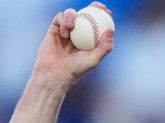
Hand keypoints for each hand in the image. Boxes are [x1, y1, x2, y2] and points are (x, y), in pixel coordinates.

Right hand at [6, 2, 113, 122]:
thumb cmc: (75, 70)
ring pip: (72, 14)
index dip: (104, 16)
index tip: (107, 12)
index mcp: (90, 41)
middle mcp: (79, 34)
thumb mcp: (93, 60)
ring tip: (71, 26)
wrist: (54, 74)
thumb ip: (104, 47)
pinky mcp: (55, 29)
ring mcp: (67, 31)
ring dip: (73, 16)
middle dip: (93, 7)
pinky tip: (64, 32)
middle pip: (87, 15)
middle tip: (96, 6)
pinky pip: (60, 18)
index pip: (99, 25)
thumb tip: (110, 31)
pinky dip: (63, 22)